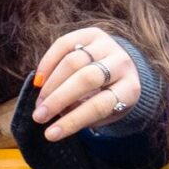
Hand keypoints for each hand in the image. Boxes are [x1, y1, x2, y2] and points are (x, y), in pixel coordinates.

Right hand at [31, 27, 144, 142]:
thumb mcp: (103, 114)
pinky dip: (48, 62)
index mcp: (130, 89)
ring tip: (39, 102)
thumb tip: (54, 114)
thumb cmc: (107, 98)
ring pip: (73, 61)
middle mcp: (122, 63)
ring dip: (51, 84)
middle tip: (38, 116)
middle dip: (58, 99)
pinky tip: (39, 81)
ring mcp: (108, 45)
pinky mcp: (92, 33)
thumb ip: (81, 113)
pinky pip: (64, 44)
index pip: (100, 105)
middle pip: (86, 78)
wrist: (122, 69)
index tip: (50, 135)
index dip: (73, 121)